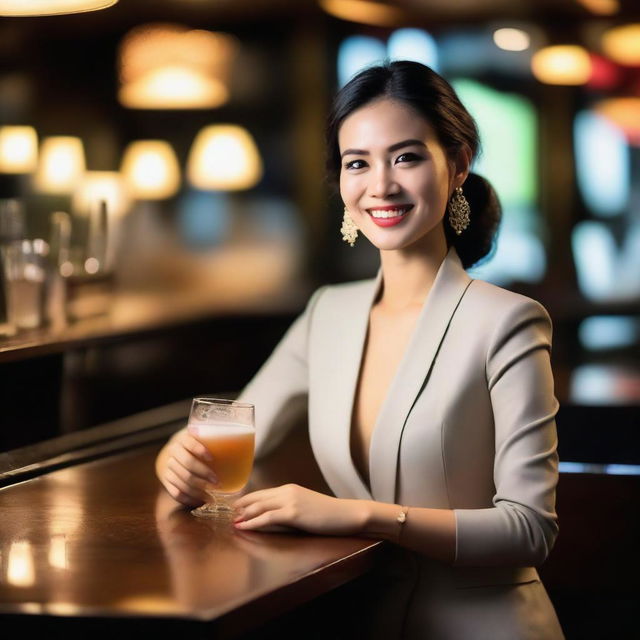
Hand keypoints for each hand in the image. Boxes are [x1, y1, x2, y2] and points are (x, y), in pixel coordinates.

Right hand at [156, 428, 217, 506]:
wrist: (178, 452)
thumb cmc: (199, 446)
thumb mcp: (206, 439)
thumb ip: (219, 440)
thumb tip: (245, 440)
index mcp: (184, 439)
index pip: (190, 443)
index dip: (199, 450)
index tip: (212, 458)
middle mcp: (174, 452)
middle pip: (187, 464)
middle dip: (203, 475)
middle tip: (218, 483)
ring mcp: (168, 467)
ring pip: (182, 481)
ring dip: (198, 491)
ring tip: (212, 498)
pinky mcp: (166, 480)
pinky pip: (175, 492)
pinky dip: (188, 499)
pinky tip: (200, 502)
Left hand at [233, 484, 367, 534]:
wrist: (346, 514)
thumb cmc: (328, 514)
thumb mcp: (305, 506)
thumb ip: (289, 507)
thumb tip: (273, 515)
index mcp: (289, 488)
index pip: (262, 493)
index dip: (246, 500)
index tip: (235, 507)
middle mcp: (287, 491)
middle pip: (256, 497)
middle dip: (241, 506)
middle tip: (228, 515)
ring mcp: (290, 501)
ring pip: (259, 506)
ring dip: (243, 515)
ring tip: (232, 522)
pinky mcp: (293, 513)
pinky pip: (267, 517)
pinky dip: (252, 522)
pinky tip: (243, 527)